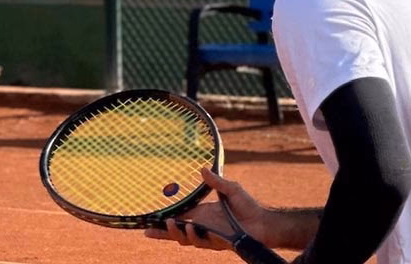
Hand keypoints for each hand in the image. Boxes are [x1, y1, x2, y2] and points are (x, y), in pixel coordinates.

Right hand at [144, 168, 267, 250]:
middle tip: (147, 231)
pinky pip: (199, 241)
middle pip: (176, 232)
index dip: (165, 219)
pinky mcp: (215, 242)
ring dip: (175, 232)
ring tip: (169, 224)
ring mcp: (208, 235)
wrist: (263, 222)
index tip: (151, 219)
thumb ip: (216, 181)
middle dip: (161, 233)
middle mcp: (202, 226)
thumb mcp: (230, 189)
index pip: (179, 217)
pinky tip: (189, 228)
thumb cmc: (248, 206)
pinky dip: (192, 235)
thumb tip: (202, 168)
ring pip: (184, 239)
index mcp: (202, 214)